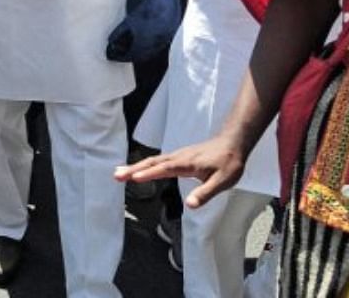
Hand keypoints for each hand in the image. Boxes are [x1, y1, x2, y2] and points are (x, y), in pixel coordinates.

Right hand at [112, 134, 245, 208]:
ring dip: (135, 166)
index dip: (148, 174)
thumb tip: (189, 206)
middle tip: (116, 176)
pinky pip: (157, 160)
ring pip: (153, 161)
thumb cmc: (229, 163)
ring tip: (119, 173)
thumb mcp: (222, 181)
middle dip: (133, 169)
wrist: (233, 143)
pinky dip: (145, 165)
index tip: (132, 178)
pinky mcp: (178, 156)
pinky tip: (139, 169)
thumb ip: (205, 193)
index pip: (163, 169)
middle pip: (152, 163)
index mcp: (186, 164)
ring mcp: (177, 155)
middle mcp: (178, 157)